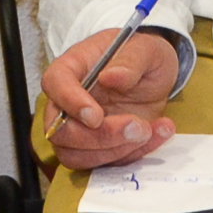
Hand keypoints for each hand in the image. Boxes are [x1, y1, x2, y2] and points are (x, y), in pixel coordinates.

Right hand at [40, 29, 183, 169]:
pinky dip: (133, 155)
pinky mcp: (97, 148)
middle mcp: (68, 101)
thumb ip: (130, 61)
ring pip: (76, 155)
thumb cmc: (141, 55)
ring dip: (114, 151)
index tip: (96, 116)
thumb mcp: (145, 49)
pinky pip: (103, 164)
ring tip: (149, 131)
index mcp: (73, 67)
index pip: (55, 83)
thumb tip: (110, 77)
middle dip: (99, 136)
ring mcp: (80, 128)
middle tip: (138, 127)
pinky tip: (157, 135)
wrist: (154, 74)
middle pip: (60, 130)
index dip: (69, 102)